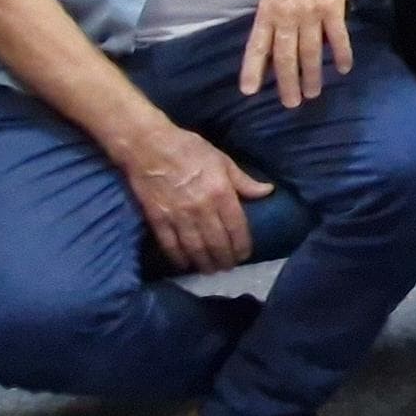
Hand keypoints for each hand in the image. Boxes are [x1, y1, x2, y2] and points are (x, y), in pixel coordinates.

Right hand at [119, 124, 273, 273]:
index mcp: (220, 193)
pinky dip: (179, 258)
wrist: (148, 146)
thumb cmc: (189, 149)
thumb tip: (267, 192)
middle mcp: (202, 209)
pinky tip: (185, 264)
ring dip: (204, 263)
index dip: (242, 246)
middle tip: (228, 267)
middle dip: (225, 259)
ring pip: (195, 249)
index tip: (244, 255)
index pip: (236, 228)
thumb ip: (243, 181)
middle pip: (217, 243)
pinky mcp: (158, 220)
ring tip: (210, 270)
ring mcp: (179, 216)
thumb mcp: (221, 160)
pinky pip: (171, 245)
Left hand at [240, 0, 358, 105]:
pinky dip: (342, 54)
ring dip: (313, 75)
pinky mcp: (333, 8)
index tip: (248, 91)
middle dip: (288, 83)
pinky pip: (338, 37)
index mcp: (268, 12)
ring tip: (313, 93)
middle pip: (286, 56)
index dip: (253, 69)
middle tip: (291, 103)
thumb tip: (269, 53)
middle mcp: (287, 15)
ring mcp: (311, 13)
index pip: (257, 46)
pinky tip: (343, 68)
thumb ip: (270, 22)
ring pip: (311, 51)